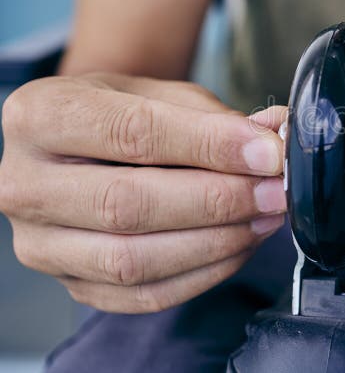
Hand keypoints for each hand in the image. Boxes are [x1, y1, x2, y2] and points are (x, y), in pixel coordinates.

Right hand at [0, 73, 286, 312]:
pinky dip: (202, 274)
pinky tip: (240, 246)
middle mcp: (23, 183)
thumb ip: (216, 117)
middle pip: (127, 205)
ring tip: (265, 218)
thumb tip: (275, 136)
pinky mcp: (70, 284)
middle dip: (217, 200)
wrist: (83, 144)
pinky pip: (142, 295)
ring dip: (215, 242)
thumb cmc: (123, 112)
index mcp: (40, 116)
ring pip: (132, 259)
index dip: (208, 146)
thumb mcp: (162, 94)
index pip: (131, 134)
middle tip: (274, 191)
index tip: (267, 153)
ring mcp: (40, 244)